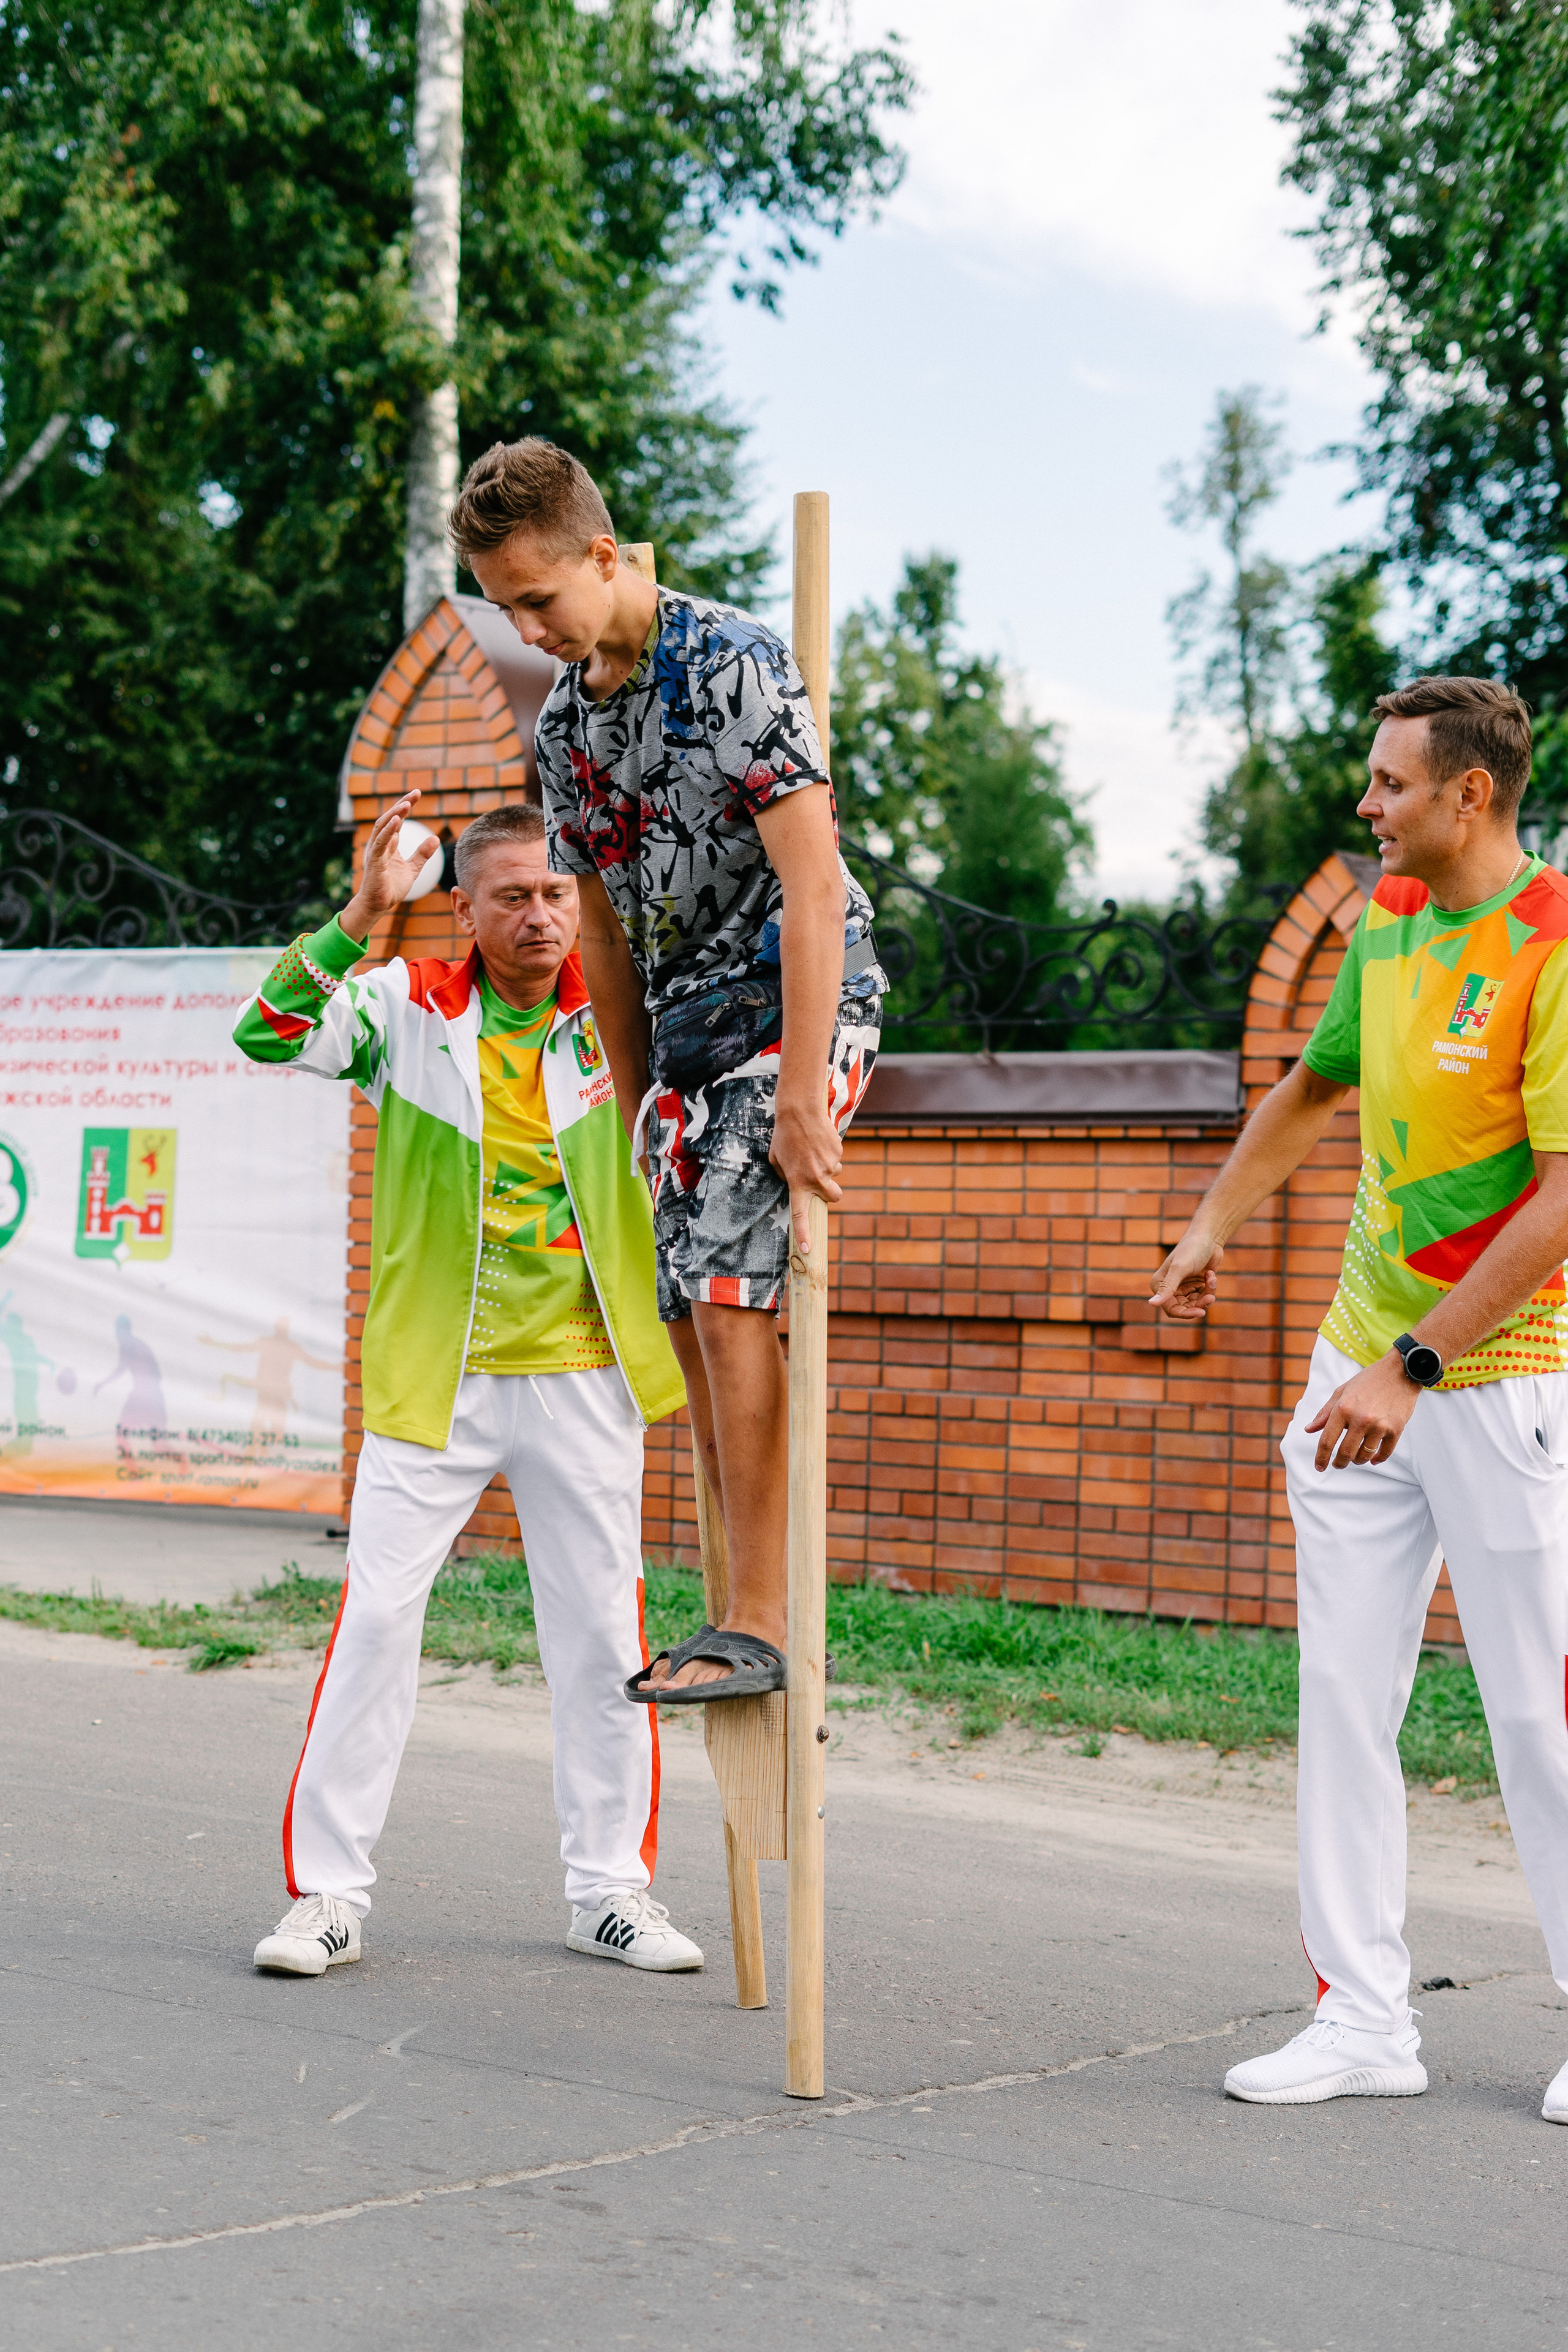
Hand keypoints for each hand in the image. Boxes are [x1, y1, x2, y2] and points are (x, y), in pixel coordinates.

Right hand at [340, 791, 437, 936]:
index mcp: (389, 844)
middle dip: (401, 805)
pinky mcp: (374, 861)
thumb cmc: (391, 887)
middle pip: (389, 818)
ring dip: (394, 814)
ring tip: (406, 803)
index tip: (417, 794)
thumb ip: (422, 854)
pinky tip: (397, 821)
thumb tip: (435, 838)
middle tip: (415, 793)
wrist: (378, 905)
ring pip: (383, 827)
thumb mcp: (412, 869)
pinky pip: (380, 842)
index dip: (406, 807)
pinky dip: (388, 831)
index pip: (397, 820)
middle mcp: (380, 844)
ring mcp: (376, 851)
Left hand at [769, 1094, 842, 1250]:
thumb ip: (785, 1176)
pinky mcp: (838, 1153)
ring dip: (828, 1168)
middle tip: (822, 1181)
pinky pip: (837, 1158)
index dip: (803, 1233)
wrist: (800, 1111)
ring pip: (836, 1175)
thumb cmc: (784, 1136)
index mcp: (797, 1183)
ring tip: (814, 1150)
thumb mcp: (775, 1160)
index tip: (807, 1249)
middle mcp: (816, 1178)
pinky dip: (830, 1152)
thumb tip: (795, 1184)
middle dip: (831, 1193)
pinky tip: (819, 1140)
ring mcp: (830, 1166)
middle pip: (834, 1198)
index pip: (801, 1214)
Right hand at [1149, 1228, 1222, 1321]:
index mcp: (1160, 1284)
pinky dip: (1210, 1287)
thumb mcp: (1180, 1268)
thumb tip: (1151, 1304)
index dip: (1185, 1313)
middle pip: (1184, 1309)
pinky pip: (1204, 1296)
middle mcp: (1170, 1288)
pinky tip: (1211, 1274)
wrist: (1209, 1236)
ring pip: (1196, 1304)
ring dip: (1207, 1293)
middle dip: (1199, 1304)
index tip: (1201, 1312)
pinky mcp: (1196, 1285)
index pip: (1171, 1308)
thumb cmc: (1192, 1249)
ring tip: (1212, 1279)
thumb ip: (1167, 1287)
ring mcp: (1184, 1287)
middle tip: (1210, 1297)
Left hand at [1305, 1351, 1419, 1470]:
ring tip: (1355, 1458)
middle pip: (1345, 1453)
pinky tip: (1373, 1459)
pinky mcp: (1396, 1429)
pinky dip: (1377, 1459)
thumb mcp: (1341, 1392)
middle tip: (1337, 1464)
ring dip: (1358, 1461)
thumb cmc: (1369, 1381)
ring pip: (1364, 1456)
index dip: (1321, 1457)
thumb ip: (1325, 1413)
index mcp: (1343, 1408)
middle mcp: (1360, 1419)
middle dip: (1339, 1463)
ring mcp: (1379, 1425)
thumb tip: (1310, 1429)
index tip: (1319, 1466)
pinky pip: (1384, 1453)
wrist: (1399, 1372)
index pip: (1327, 1440)